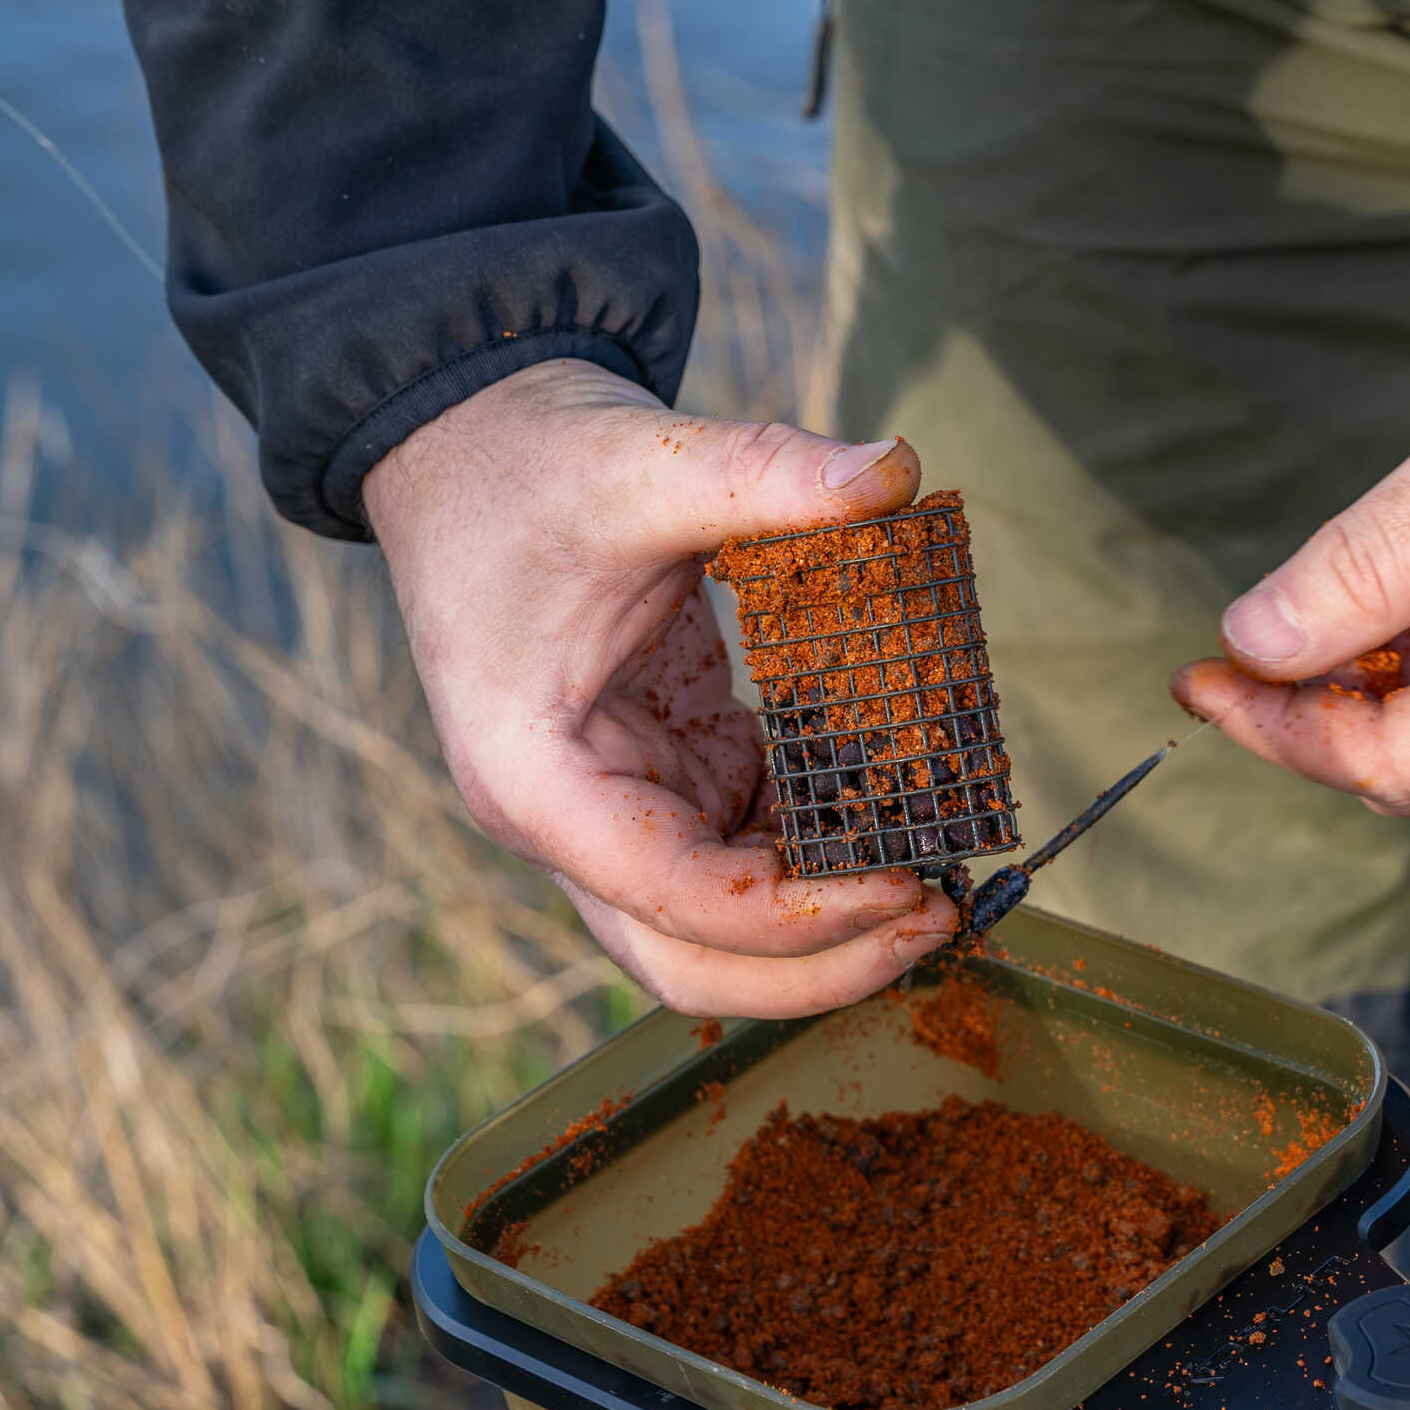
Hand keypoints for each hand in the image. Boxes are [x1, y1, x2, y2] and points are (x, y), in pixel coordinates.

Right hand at [365, 359, 960, 1015]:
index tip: (909, 884)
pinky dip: (818, 857)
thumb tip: (898, 470)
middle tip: (939, 918)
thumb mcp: (644, 462)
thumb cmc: (530, 467)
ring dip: (823, 928)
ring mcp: (617, 808)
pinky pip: (744, 855)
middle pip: (691, 961)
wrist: (471, 445)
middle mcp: (567, 821)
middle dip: (818, 964)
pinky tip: (899, 821)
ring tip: (938, 885)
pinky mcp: (664, 776)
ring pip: (718, 930)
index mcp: (536, 778)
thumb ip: (768, 472)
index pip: (676, 899)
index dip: (799, 916)